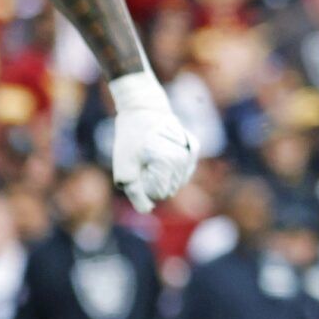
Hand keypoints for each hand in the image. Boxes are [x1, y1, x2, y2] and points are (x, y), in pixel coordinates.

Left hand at [109, 72, 199, 212]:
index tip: (137, 169)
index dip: (146, 186)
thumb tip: (148, 210)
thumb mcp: (124, 167)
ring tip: (153, 156)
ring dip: (165, 175)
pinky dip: (174, 167)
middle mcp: (184, 158)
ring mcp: (191, 153)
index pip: (161, 193)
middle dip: (156, 181)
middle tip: (143, 161)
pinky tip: (163, 154)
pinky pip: (185, 170)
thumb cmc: (130, 138)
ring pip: (179, 181)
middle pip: (171, 189)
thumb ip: (135, 192)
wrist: (142, 109)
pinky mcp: (193, 147)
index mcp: (169, 162)